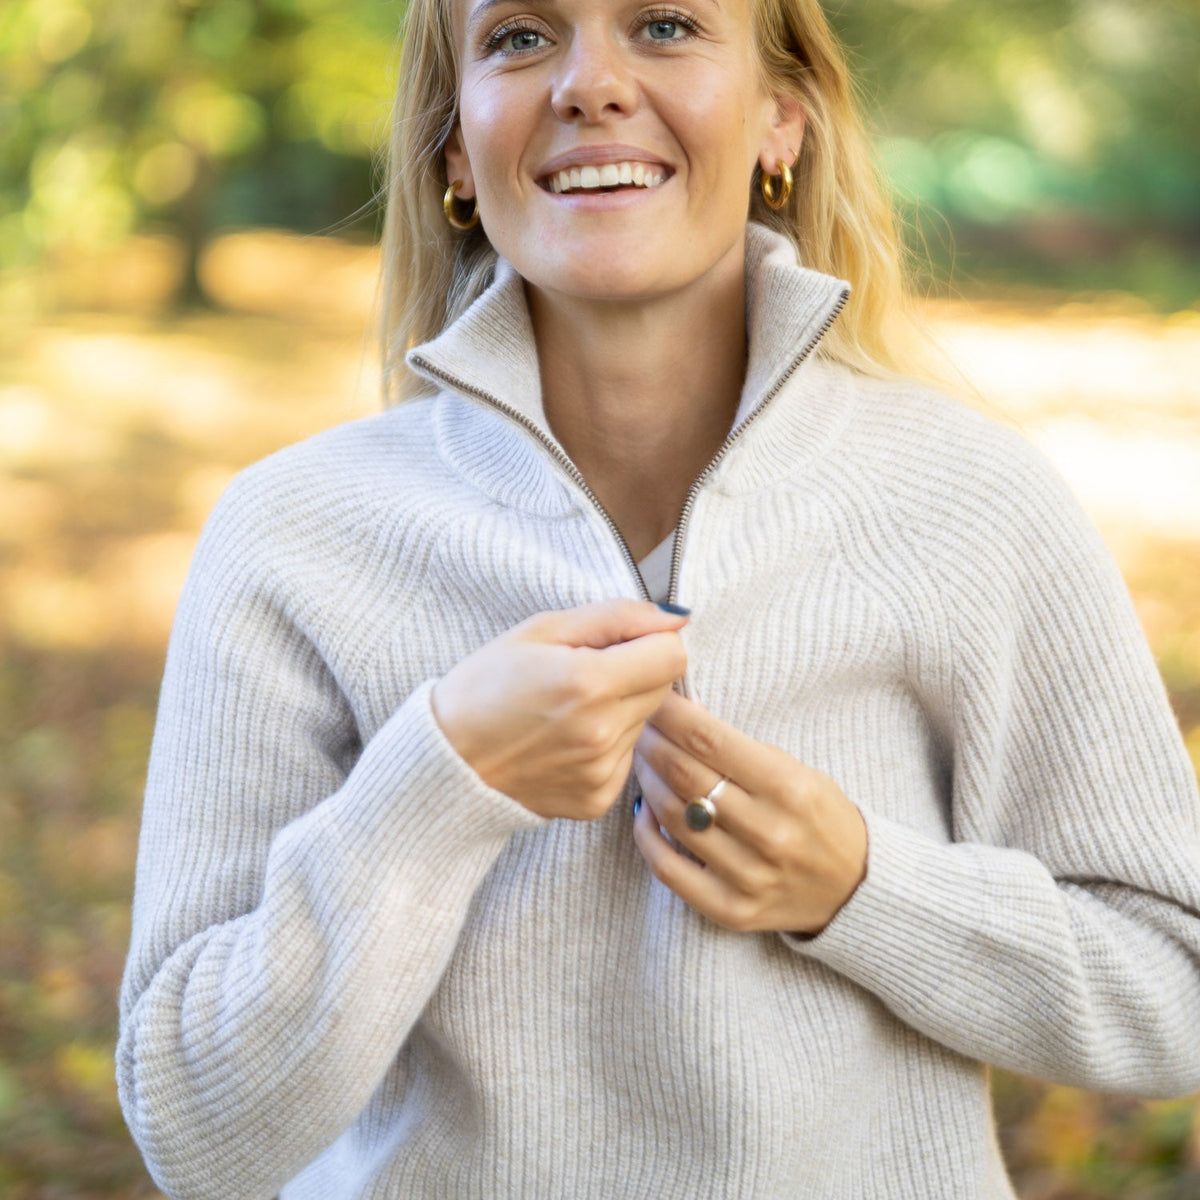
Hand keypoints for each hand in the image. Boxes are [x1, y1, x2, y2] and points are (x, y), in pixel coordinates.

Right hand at [432, 599, 688, 820]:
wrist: (444, 761)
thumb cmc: (484, 686)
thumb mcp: (541, 629)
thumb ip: (616, 617)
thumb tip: (675, 619)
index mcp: (590, 682)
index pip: (673, 654)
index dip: (649, 641)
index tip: (618, 644)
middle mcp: (604, 733)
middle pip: (664, 688)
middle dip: (635, 673)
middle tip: (584, 674)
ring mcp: (602, 772)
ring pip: (646, 723)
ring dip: (620, 709)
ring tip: (567, 710)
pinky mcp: (597, 799)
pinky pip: (626, 758)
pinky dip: (605, 745)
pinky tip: (564, 741)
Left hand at [632, 691, 867, 934]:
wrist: (855, 887)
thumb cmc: (819, 817)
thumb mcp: (797, 771)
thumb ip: (741, 749)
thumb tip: (686, 713)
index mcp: (790, 788)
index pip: (710, 741)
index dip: (671, 715)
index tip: (652, 697)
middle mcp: (770, 832)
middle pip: (685, 775)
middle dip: (652, 741)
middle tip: (637, 724)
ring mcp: (749, 875)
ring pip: (674, 817)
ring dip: (647, 780)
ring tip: (639, 759)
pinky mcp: (731, 909)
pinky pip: (669, 869)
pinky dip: (647, 835)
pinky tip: (645, 810)